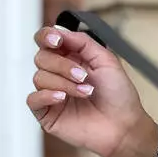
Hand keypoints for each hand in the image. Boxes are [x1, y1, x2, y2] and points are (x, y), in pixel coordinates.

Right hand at [28, 24, 157, 156]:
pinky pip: (33, 99)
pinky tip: (62, 98)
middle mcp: (58, 74)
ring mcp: (51, 94)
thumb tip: (59, 31)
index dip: (47, 37)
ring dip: (64, 83)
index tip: (57, 41)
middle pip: (41, 57)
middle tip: (84, 76)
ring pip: (39, 77)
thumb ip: (83, 42)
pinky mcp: (47, 113)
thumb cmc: (119, 95)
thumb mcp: (106, 60)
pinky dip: (46, 95)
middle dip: (63, 65)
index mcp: (71, 58)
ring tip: (86, 92)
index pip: (46, 41)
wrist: (124, 126)